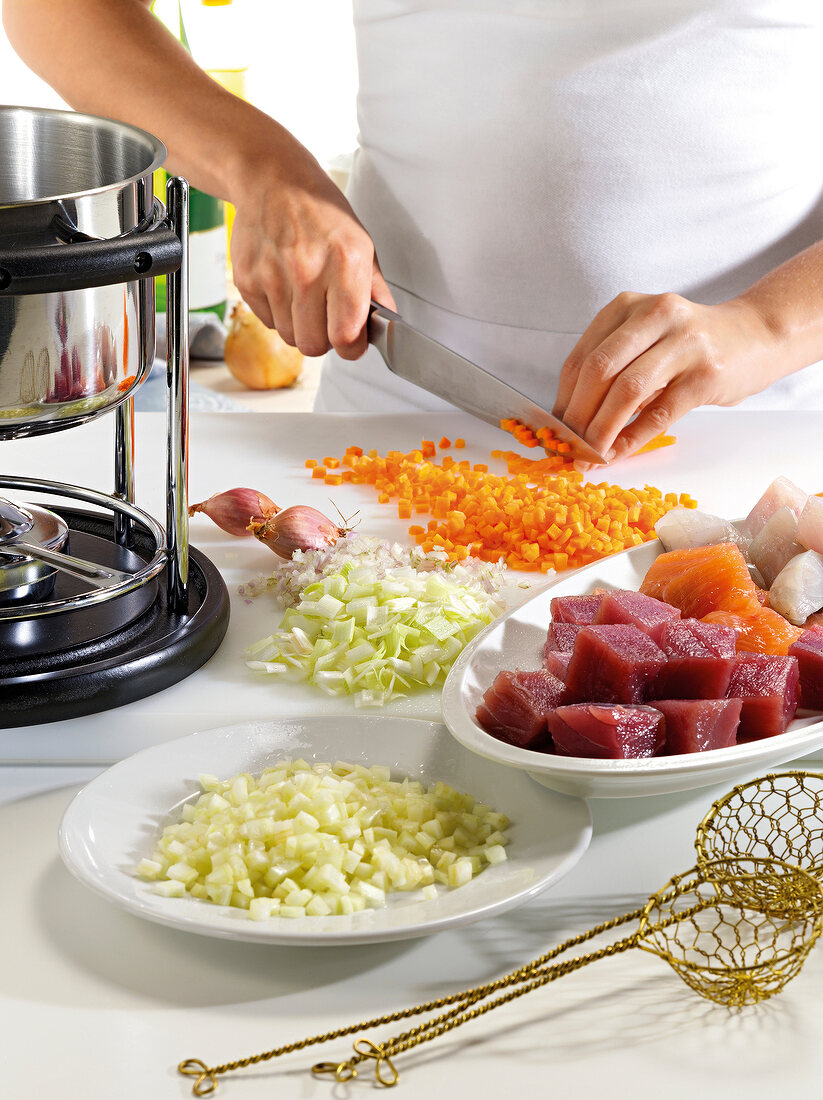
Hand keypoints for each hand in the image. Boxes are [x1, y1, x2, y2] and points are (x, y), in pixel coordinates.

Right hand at [228, 151, 394, 359]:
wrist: (273, 181)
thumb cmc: (321, 212)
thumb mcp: (361, 243)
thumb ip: (374, 289)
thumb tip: (385, 324)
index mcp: (344, 263)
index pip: (345, 336)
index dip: (350, 347)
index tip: (350, 342)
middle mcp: (306, 271)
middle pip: (313, 345)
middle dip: (323, 339)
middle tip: (326, 319)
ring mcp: (272, 276)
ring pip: (289, 337)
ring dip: (299, 326)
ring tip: (304, 297)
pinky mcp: (247, 279)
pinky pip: (267, 322)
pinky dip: (278, 313)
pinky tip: (284, 286)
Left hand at [553, 291, 782, 464]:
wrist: (757, 335)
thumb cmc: (691, 345)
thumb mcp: (646, 341)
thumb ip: (611, 370)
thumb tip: (570, 421)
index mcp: (628, 307)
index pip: (581, 358)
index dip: (562, 399)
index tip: (553, 430)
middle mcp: (654, 316)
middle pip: (598, 371)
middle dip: (576, 416)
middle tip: (567, 447)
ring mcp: (683, 343)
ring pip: (626, 391)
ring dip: (600, 430)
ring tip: (588, 456)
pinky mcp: (705, 374)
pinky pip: (659, 413)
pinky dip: (632, 438)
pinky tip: (617, 454)